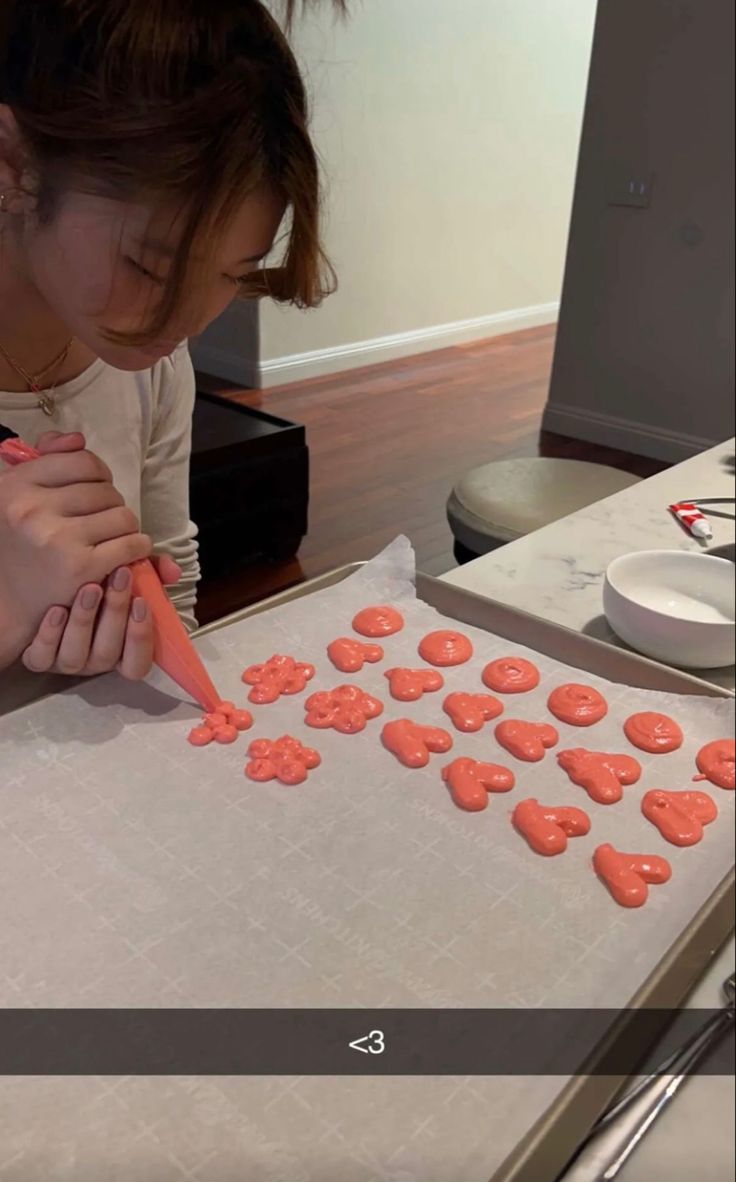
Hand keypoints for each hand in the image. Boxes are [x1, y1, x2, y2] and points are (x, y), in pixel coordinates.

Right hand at [0, 431, 151, 665]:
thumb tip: (77, 438)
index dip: (99, 475)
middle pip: (106, 491)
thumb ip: (45, 459)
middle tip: (101, 523)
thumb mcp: (16, 495)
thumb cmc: (17, 546)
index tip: (96, 491)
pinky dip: (138, 548)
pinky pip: (132, 544)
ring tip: (110, 540)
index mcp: (15, 485)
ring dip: (126, 528)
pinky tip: (126, 555)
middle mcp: (31, 508)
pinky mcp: (80, 567)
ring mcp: (56, 538)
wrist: (6, 604)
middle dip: (112, 506)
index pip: (83, 461)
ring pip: (124, 515)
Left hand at [21, 556, 181, 679]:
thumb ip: (152, 571)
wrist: (41, 577)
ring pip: (76, 657)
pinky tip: (56, 610)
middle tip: (119, 577)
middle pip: (107, 655)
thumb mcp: (126, 575)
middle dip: (115, 615)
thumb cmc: (94, 581)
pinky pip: (42, 658)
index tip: (142, 602)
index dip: (141, 639)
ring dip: (85, 622)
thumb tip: (172, 572)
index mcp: (120, 649)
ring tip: (89, 588)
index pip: (137, 665)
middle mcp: (94, 659)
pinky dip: (51, 635)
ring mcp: (65, 660)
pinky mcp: (37, 657)